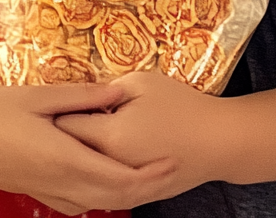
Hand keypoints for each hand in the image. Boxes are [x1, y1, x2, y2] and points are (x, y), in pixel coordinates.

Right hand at [0, 81, 177, 213]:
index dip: (149, 174)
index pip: (118, 178)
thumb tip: (118, 93)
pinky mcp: (33, 191)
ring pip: (94, 202)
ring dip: (122, 192)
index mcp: (62, 157)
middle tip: (168, 169)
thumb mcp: (40, 95)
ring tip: (144, 171)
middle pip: (112, 196)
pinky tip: (102, 174)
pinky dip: (97, 193)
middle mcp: (57, 183)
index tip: (172, 160)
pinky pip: (74, 201)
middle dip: (144, 187)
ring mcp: (43, 191)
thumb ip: (82, 98)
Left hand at [55, 71, 222, 204]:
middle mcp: (112, 165)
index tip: (57, 99)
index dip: (59, 108)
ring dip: (80, 156)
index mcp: (110, 136)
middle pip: (71, 152)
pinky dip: (99, 174)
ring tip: (81, 135)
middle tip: (65, 115)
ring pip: (87, 174)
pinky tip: (100, 158)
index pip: (66, 124)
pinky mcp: (138, 194)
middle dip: (65, 133)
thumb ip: (107, 88)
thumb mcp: (142, 82)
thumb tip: (87, 95)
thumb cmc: (182, 106)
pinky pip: (106, 188)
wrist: (218, 141)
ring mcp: (125, 183)